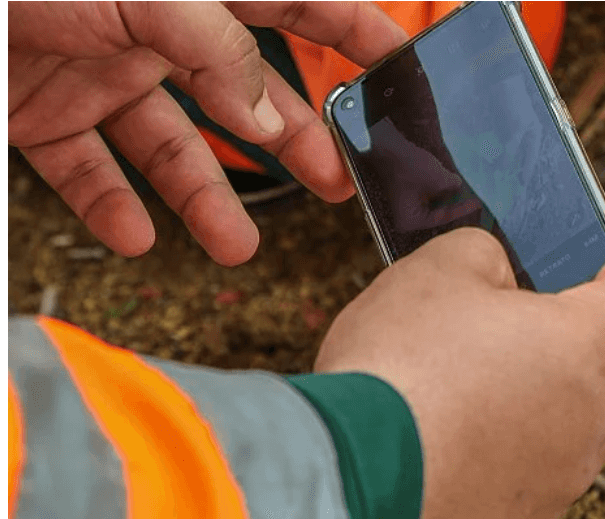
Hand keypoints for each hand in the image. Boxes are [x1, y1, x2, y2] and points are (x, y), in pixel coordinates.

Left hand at [7, 2, 407, 265]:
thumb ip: (216, 49)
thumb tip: (271, 117)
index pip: (296, 2)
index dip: (353, 29)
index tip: (401, 64)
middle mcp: (155, 31)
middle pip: (244, 93)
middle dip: (295, 142)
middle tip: (335, 185)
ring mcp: (99, 73)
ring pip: (172, 147)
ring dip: (208, 199)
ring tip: (237, 248)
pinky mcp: (44, 114)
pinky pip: (91, 171)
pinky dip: (115, 208)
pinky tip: (139, 237)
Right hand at [314, 186, 604, 518]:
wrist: (345, 481)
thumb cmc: (394, 375)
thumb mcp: (440, 266)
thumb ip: (492, 254)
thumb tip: (500, 271)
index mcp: (590, 345)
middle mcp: (595, 417)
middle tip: (550, 303)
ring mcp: (566, 474)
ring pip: (591, 418)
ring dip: (561, 385)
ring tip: (494, 365)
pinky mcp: (528, 513)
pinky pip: (547, 461)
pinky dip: (523, 435)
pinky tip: (467, 421)